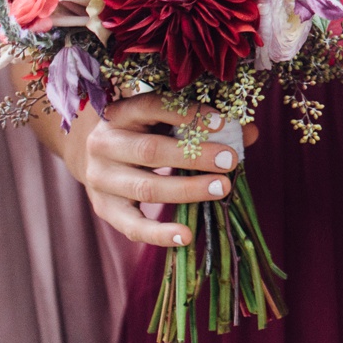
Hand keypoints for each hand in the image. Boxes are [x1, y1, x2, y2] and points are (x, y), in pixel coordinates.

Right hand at [64, 95, 256, 247]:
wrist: (92, 154)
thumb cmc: (143, 129)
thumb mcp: (165, 118)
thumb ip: (204, 122)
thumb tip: (249, 133)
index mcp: (120, 113)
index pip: (152, 106)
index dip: (187, 114)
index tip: (223, 122)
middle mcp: (104, 144)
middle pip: (151, 151)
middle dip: (194, 156)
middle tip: (231, 160)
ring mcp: (100, 179)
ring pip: (145, 188)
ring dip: (187, 190)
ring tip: (222, 188)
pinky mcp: (103, 208)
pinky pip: (131, 225)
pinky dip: (159, 234)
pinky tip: (186, 236)